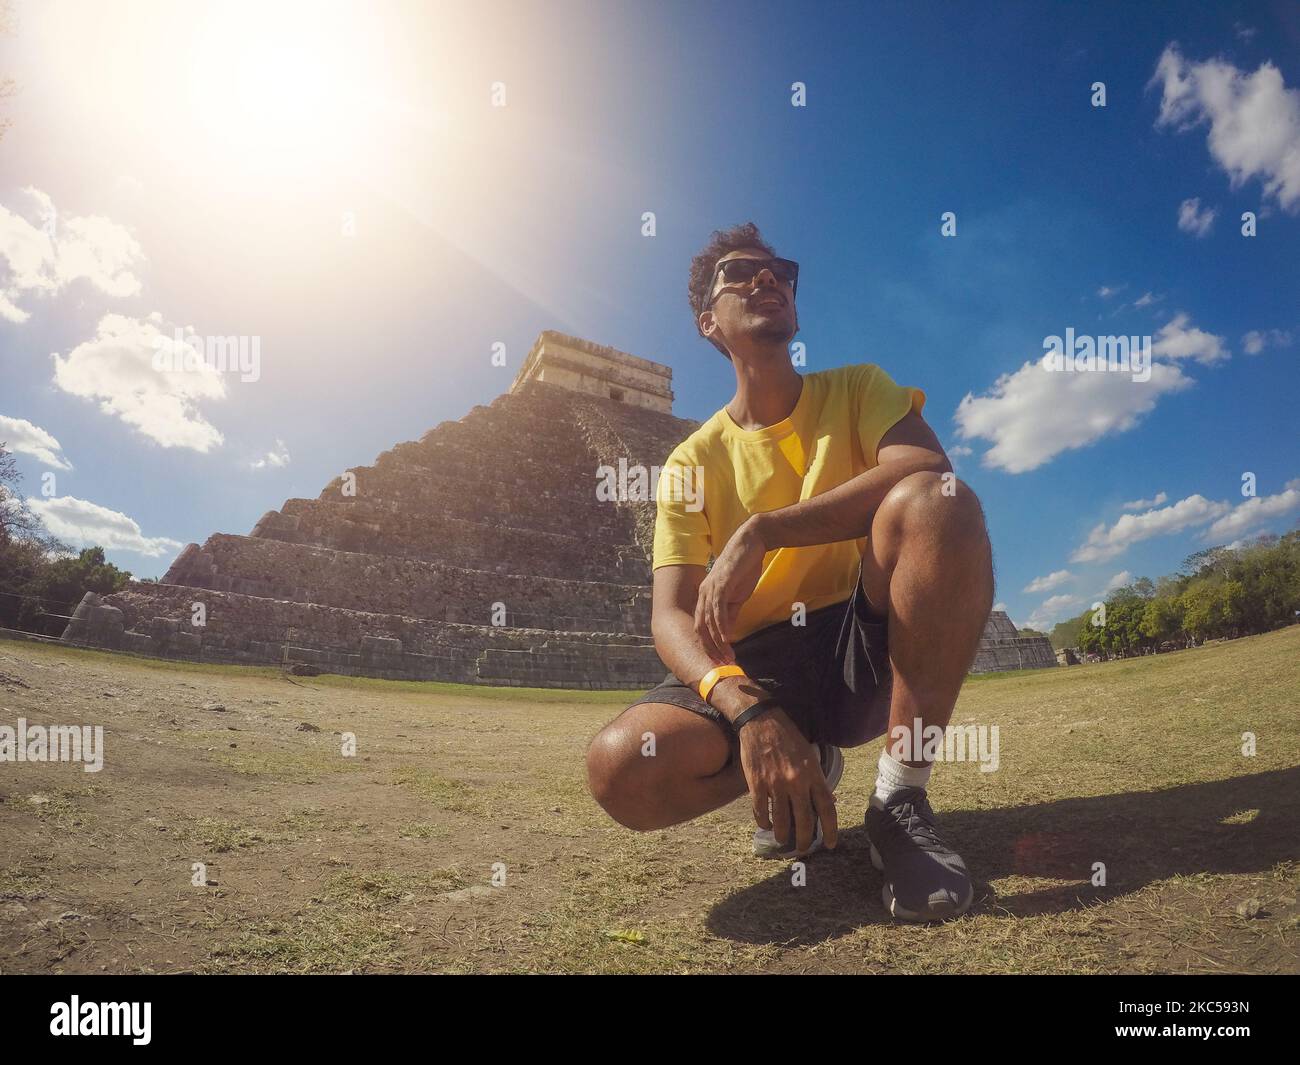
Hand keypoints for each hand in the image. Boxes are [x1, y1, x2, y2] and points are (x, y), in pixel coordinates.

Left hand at [694, 517, 766, 663]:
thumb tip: (726, 633)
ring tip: (727, 656)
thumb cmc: (744, 569)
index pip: (701, 626)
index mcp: (705, 597)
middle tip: (721, 664)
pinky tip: (726, 639)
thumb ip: (730, 613)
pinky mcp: (720, 585)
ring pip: (708, 622)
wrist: (751, 544)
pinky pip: (717, 610)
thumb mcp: (737, 596)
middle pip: (700, 628)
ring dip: (717, 642)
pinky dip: (720, 627)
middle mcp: (703, 594)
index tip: (718, 659)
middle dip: (709, 648)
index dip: (707, 644)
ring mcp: (710, 589)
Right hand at [737, 705, 837, 853]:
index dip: (830, 829)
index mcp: (812, 773)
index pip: (826, 808)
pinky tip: (765, 825)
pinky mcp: (756, 782)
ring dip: (782, 834)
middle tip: (802, 848)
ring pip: (781, 819)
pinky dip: (763, 821)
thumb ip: (818, 779)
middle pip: (804, 820)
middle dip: (804, 839)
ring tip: (782, 840)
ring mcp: (775, 783)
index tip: (830, 844)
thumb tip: (829, 800)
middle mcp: (796, 781)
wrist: (761, 721)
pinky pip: (760, 810)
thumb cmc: (788, 736)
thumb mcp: (809, 755)